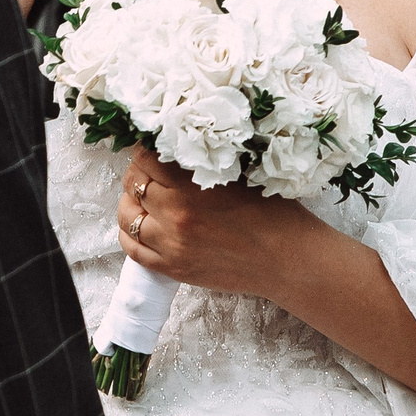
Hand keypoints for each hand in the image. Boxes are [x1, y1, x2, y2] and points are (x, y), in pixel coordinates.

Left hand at [115, 147, 322, 305]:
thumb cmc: (274, 214)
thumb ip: (204, 163)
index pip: (146, 157)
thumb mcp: (241, 174)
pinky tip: (141, 228)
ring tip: (142, 201)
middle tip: (148, 173)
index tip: (153, 150)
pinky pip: (134, 251)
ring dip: (130, 204)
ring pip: (127, 217)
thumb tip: (177, 147)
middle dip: (137, 174)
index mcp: (192, 185)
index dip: (146, 150)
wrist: (288, 260)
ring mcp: (171, 244)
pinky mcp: (173, 268)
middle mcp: (175, 214)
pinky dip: (130, 236)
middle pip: (133, 184)